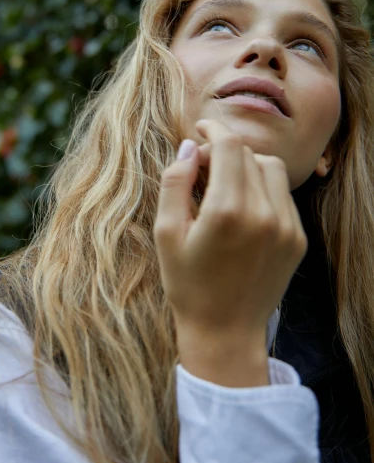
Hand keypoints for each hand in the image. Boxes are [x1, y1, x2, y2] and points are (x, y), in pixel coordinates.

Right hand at [153, 119, 306, 374]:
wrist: (225, 332)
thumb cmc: (188, 284)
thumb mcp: (166, 233)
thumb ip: (175, 183)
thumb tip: (188, 148)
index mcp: (227, 210)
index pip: (228, 146)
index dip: (213, 130)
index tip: (200, 131)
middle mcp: (263, 214)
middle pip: (248, 154)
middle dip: (224, 152)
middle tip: (202, 170)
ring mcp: (286, 227)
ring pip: (271, 169)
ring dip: (247, 167)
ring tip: (224, 188)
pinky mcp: (297, 239)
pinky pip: (282, 195)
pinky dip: (263, 190)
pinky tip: (242, 211)